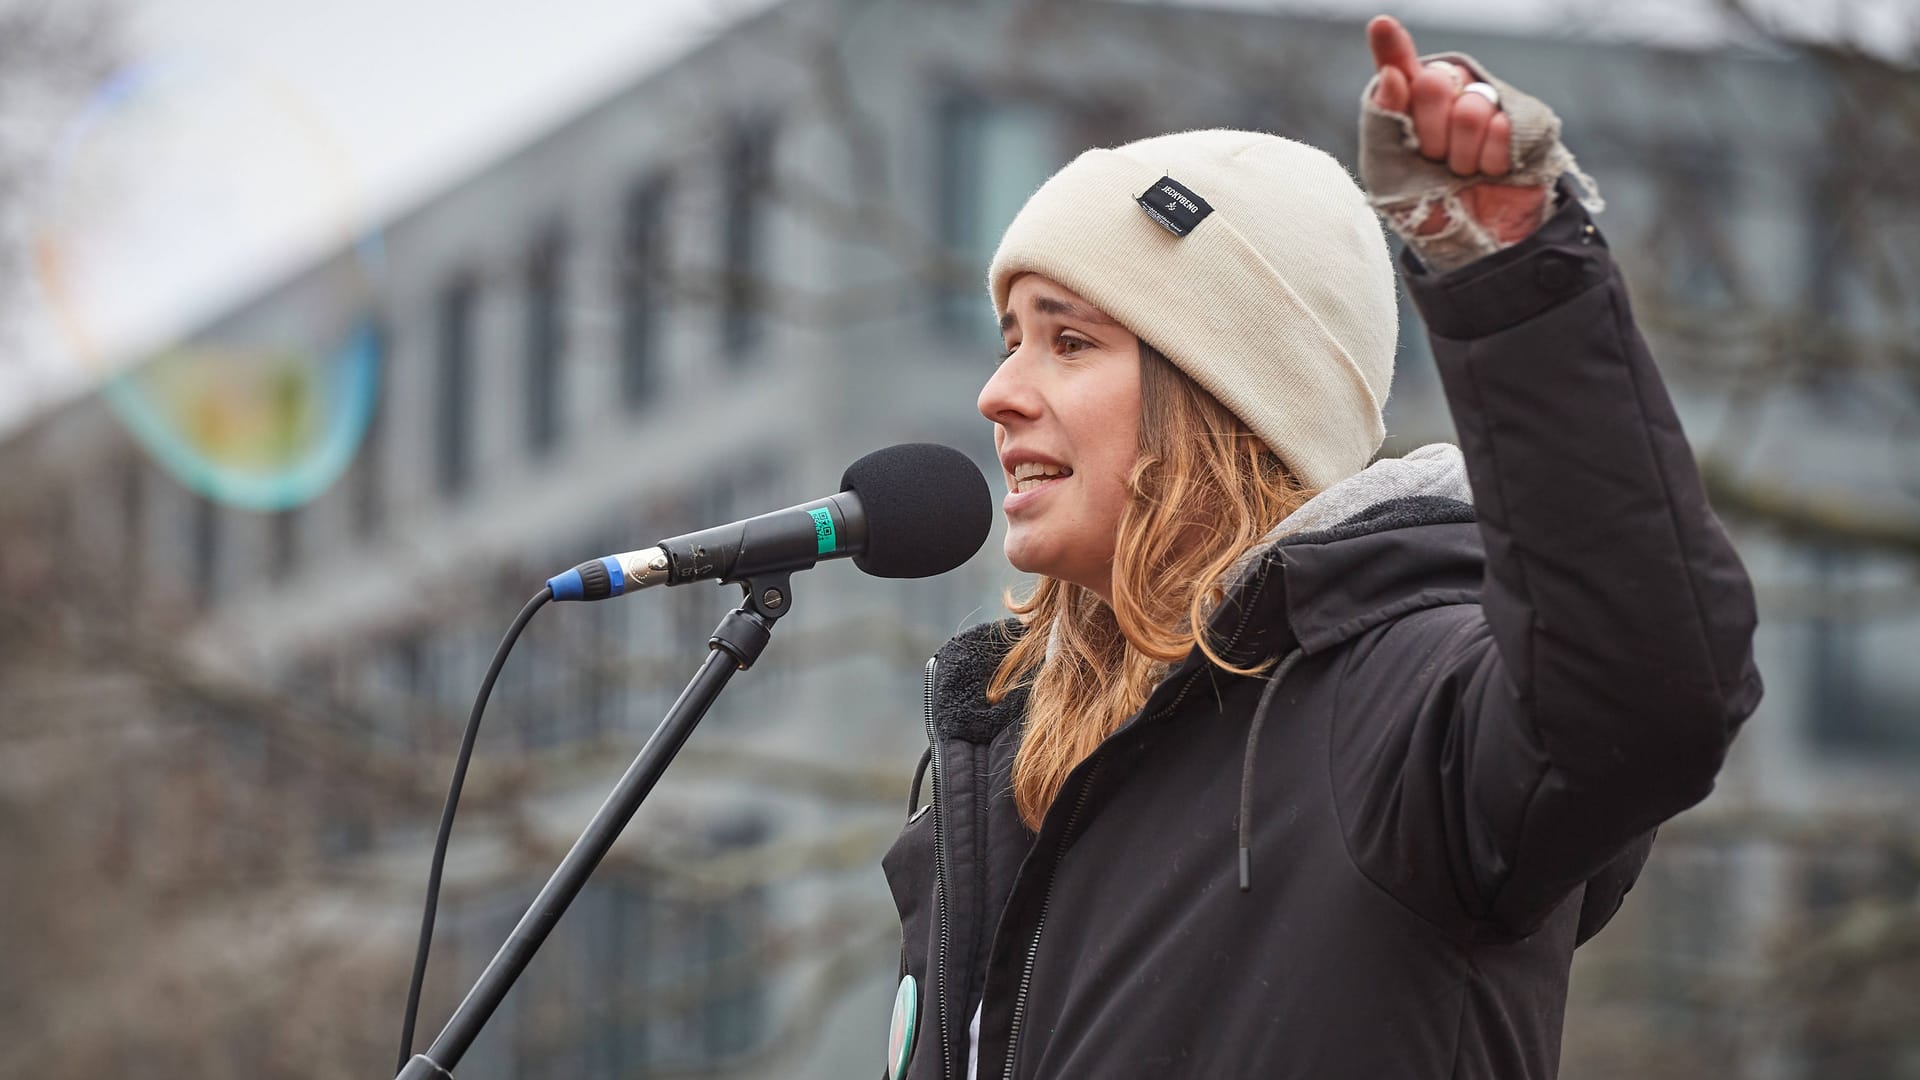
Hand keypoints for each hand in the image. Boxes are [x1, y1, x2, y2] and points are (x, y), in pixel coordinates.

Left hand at [1366, 15, 1547, 245]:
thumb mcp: (1387, 171)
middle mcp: (1451, 94)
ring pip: (1471, 108)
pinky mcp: (1524, 121)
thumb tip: (1391, 76)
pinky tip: (1491, 172)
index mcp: (1410, 102)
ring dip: (1462, 154)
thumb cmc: (1425, 206)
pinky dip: (1491, 160)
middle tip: (1435, 159)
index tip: (1381, 27)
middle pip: (1435, 83)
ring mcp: (1489, 104)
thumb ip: (1382, 121)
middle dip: (1430, 133)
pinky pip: (1504, 127)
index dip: (1392, 47)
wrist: (1473, 242)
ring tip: (1463, 171)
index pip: (1399, 65)